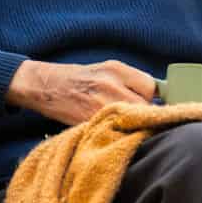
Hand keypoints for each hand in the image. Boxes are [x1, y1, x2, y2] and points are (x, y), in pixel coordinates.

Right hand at [7, 59, 156, 125]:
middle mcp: (110, 85)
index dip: (150, 99)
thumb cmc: (79, 78)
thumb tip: (155, 98)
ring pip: (131, 121)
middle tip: (135, 119)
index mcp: (116, 70)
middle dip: (143, 115)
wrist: (46, 86)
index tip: (146, 105)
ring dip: (131, 126)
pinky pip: (113, 131)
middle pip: (144, 107)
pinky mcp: (89, 121)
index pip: (151, 87)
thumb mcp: (106, 69)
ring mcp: (99, 104)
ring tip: (124, 126)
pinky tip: (110, 131)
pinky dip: (115, 134)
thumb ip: (130, 80)